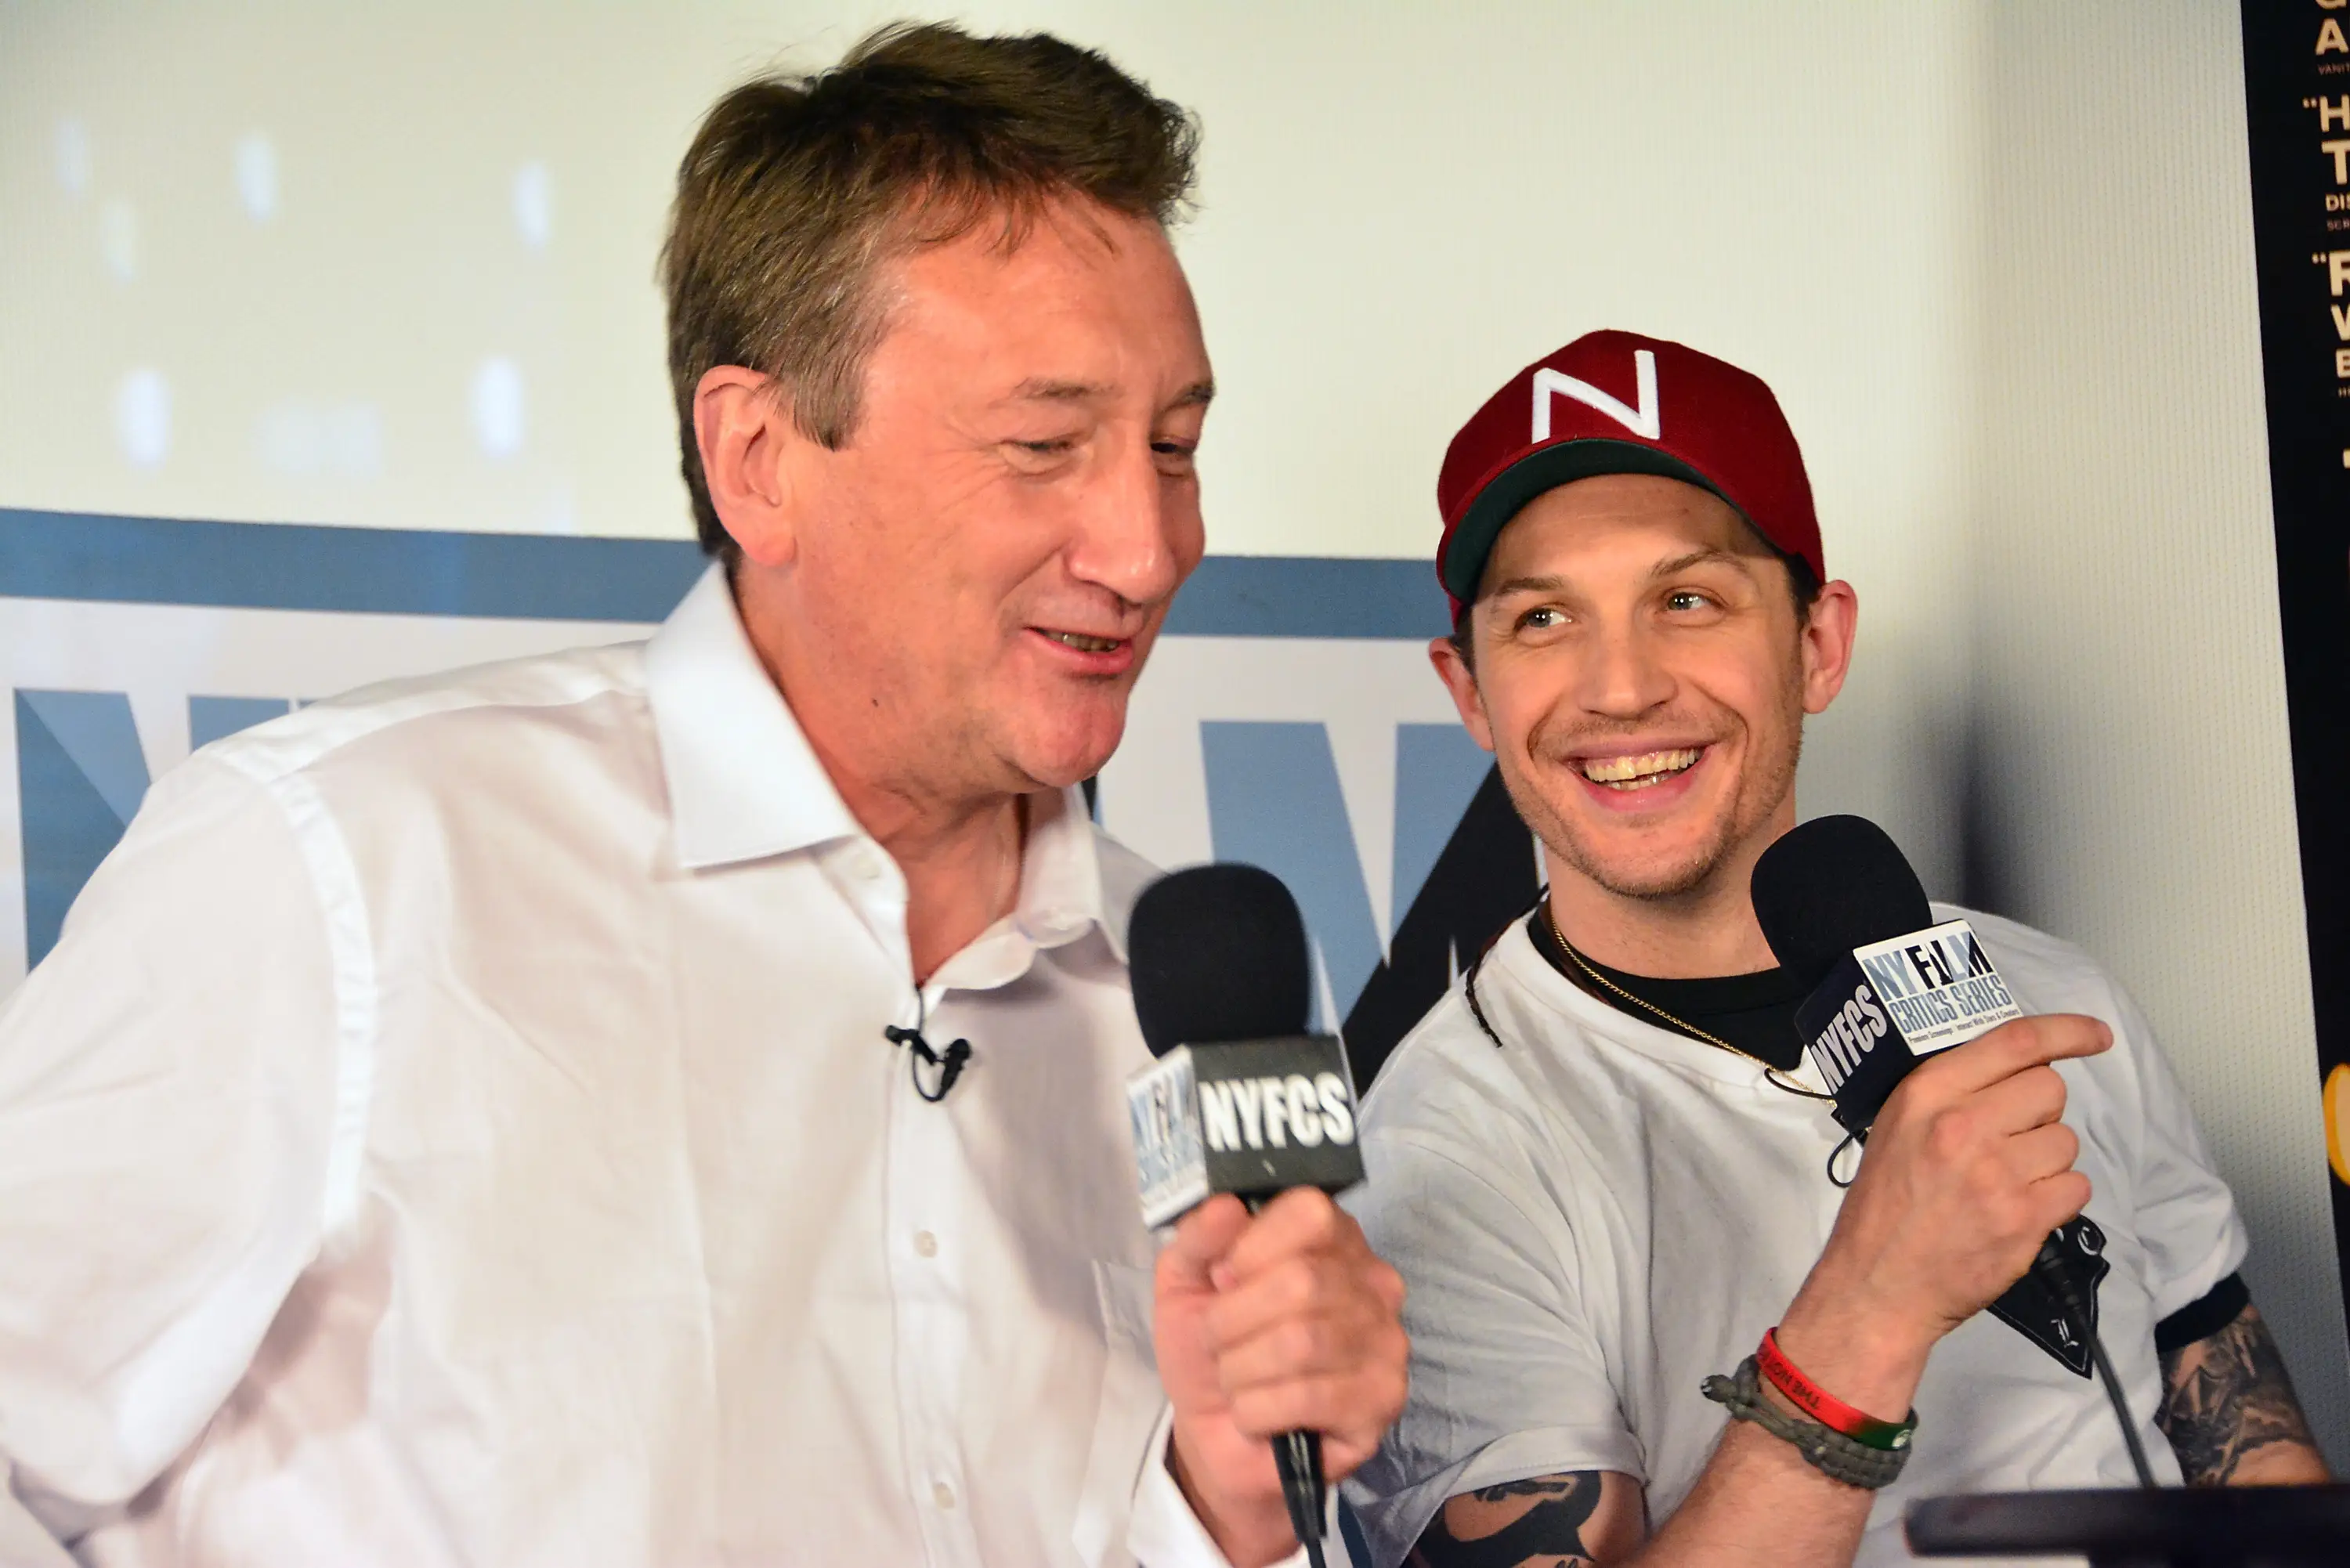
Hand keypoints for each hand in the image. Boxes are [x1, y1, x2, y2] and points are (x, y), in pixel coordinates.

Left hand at [1153, 1189, 1408, 1567]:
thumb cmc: (1210, 1345)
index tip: (1223, 1278)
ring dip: (1241, 1370)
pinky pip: (1308, 1397)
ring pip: (1301, 1342)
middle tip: (1219, 1343)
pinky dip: (1257, 1410)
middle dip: (1233, 1320)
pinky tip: (1255, 1415)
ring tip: (1235, 1380)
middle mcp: (1372, 1281)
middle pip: (1302, 1281)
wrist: (1217, 1433)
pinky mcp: (1382, 1400)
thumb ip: (1198, 1237)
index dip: (1253, 1247)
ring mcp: (1386, 1341)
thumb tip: (1228, 1206)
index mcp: (1331, 1237)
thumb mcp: (1184, 1280)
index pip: (1311, 1213)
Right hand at [1779, 1013, 2111, 1415]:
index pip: (2015, 1042)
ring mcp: (1996, 1173)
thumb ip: (1951, 1094)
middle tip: (2008, 1142)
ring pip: (2065, 1141)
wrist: (1876, 1282)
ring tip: (2005, 1184)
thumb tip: (2017, 1070)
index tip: (2096, 1035)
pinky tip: (2018, 1211)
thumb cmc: (1886, 1205)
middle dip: (2040, 1114)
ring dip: (2047, 1161)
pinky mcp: (2022, 1218)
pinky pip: (2076, 1188)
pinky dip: (2057, 1200)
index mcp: (1928, 1093)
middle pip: (2049, 1090)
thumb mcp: (1897, 1127)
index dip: (2066, 1031)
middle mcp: (1963, 1124)